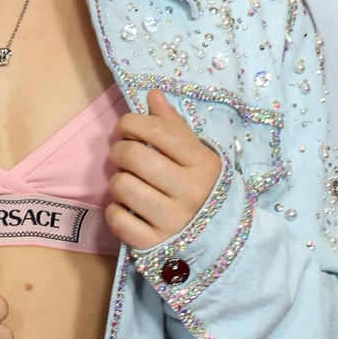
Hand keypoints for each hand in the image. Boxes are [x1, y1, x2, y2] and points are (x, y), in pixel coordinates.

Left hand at [106, 89, 222, 248]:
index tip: (125, 127)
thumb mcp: (197, 154)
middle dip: (119, 150)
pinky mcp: (155, 245)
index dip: (132, 122)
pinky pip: (118, 220)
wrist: (222, 238)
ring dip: (117, 181)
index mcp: (202, 164)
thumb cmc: (203, 187)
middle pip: (134, 156)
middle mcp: (190, 192)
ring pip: (122, 186)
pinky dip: (115, 212)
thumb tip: (152, 94)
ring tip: (128, 182)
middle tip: (122, 154)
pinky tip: (126, 208)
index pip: (159, 131)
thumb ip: (173, 125)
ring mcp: (173, 221)